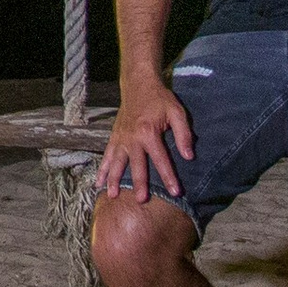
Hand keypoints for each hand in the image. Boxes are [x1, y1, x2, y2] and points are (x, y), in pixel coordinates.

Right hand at [97, 76, 194, 200]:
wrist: (138, 85)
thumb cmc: (160, 99)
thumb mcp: (177, 112)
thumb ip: (184, 134)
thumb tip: (189, 156)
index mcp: (149, 132)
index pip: (161, 159)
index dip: (169, 177)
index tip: (176, 193)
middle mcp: (132, 138)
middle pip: (136, 165)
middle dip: (139, 184)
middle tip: (141, 201)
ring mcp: (121, 139)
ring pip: (116, 163)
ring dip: (114, 180)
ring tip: (113, 196)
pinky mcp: (114, 138)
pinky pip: (106, 156)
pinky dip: (102, 169)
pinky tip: (98, 183)